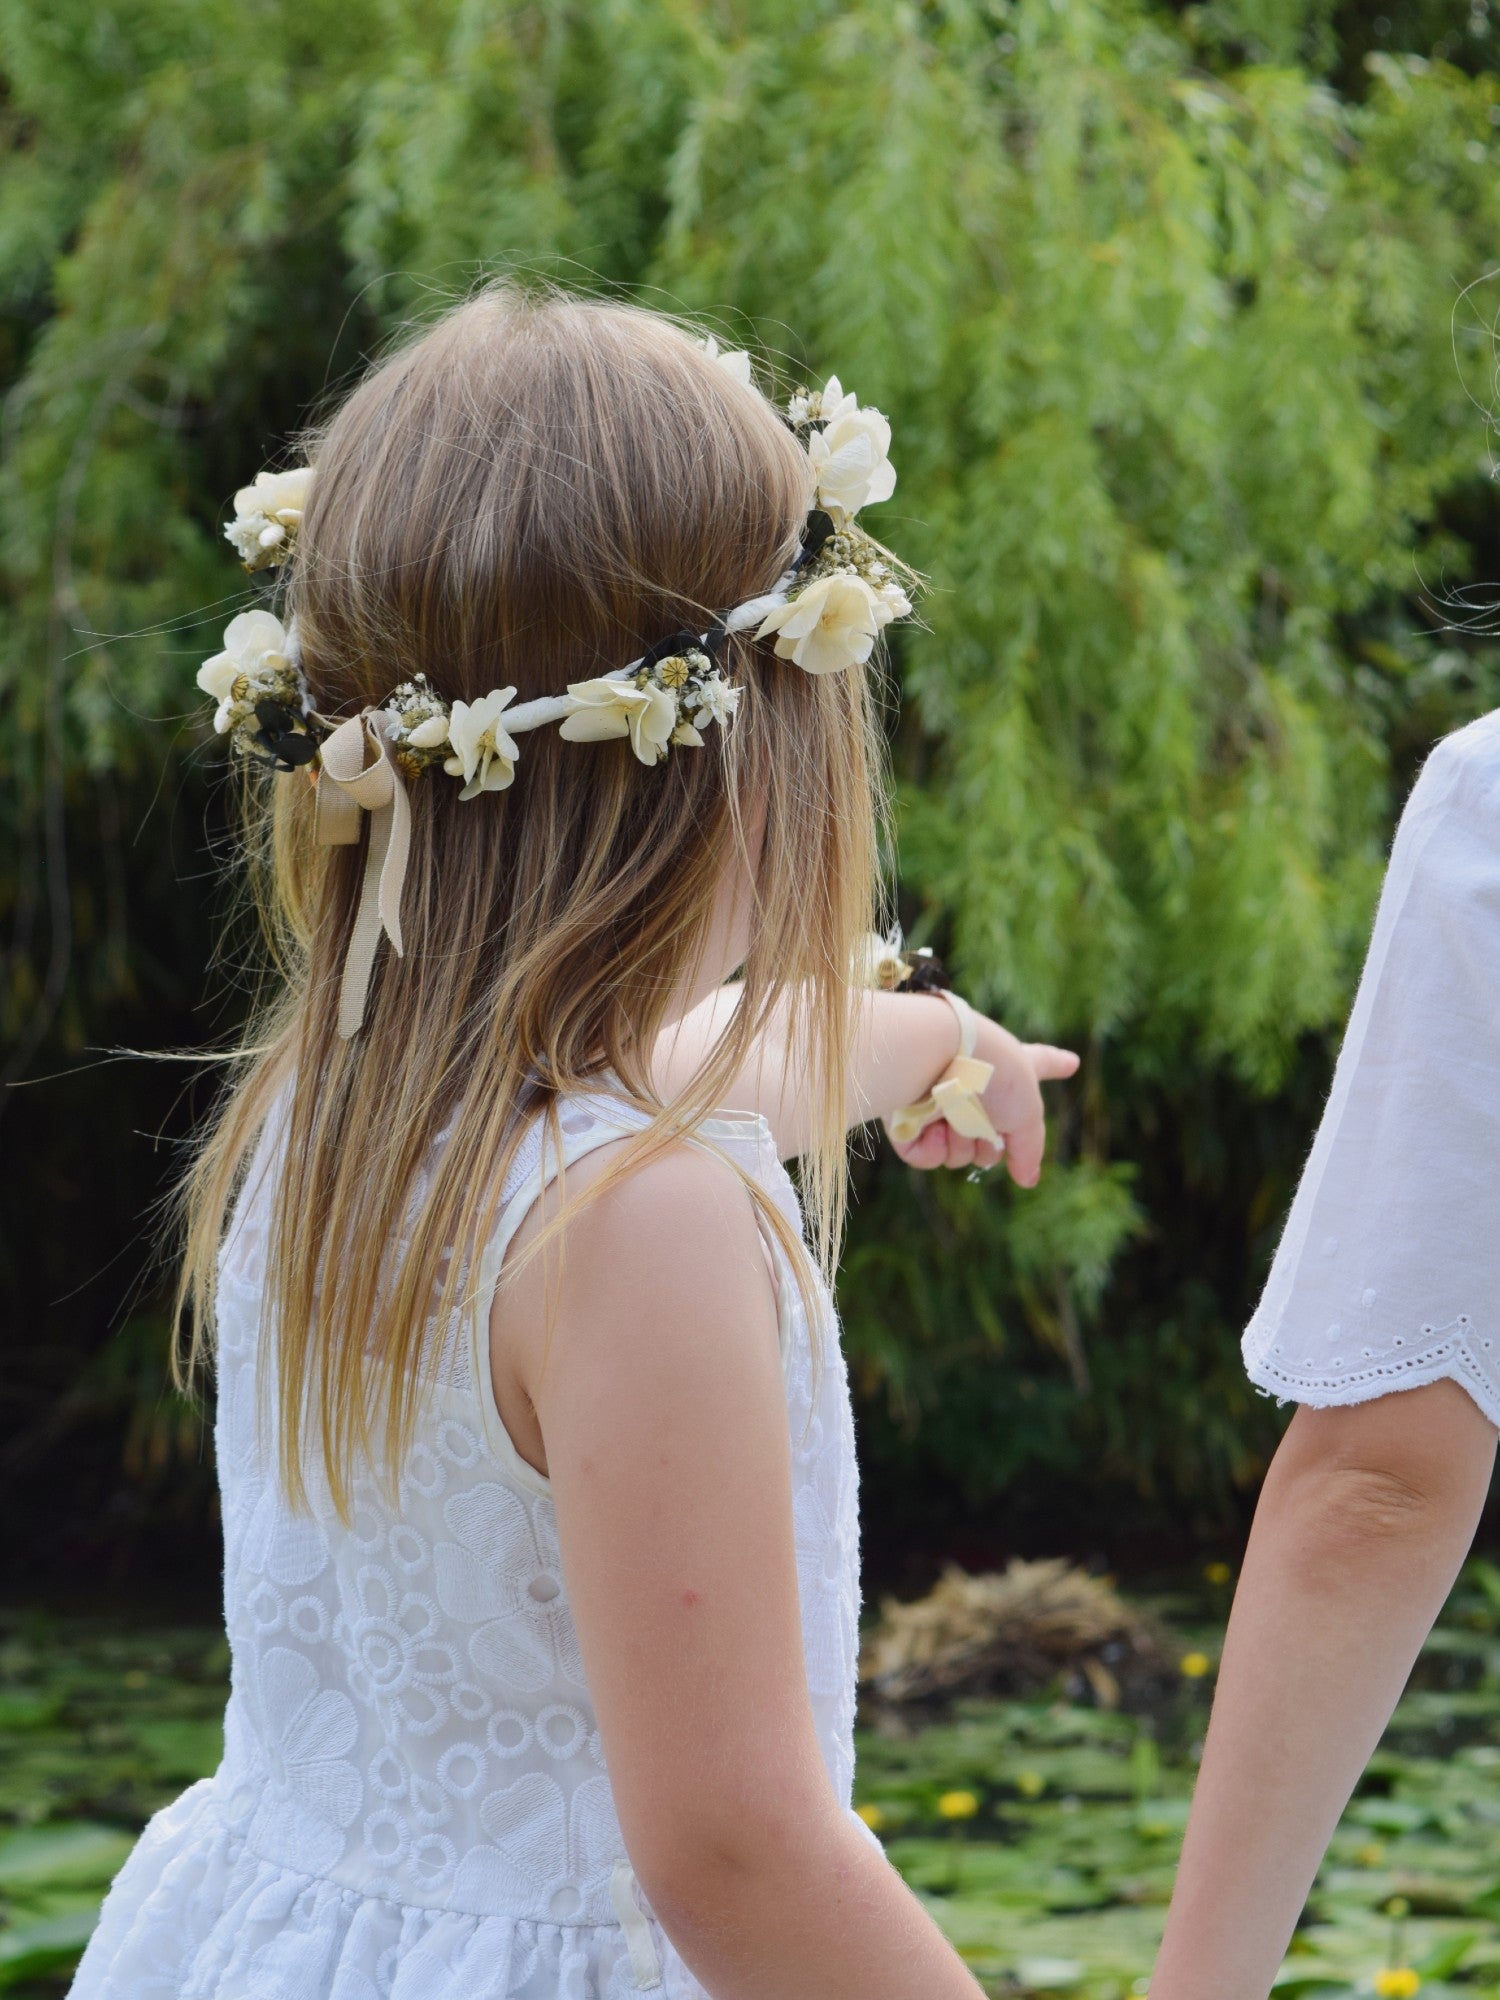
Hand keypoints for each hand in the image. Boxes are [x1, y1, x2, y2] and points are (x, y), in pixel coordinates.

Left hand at [886, 1015, 1078, 1186]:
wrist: (937, 1055)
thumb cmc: (990, 1073)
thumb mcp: (1028, 1112)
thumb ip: (1029, 1149)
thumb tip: (1027, 1180)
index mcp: (1008, 1070)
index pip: (1041, 1068)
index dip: (1055, 1065)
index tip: (1070, 1062)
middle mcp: (974, 1086)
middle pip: (990, 1143)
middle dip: (989, 1141)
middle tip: (986, 1114)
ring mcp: (940, 1102)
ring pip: (958, 1154)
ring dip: (961, 1142)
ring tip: (955, 1113)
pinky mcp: (908, 1118)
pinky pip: (926, 1157)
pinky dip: (931, 1148)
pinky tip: (932, 1125)